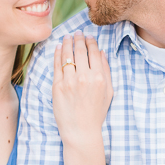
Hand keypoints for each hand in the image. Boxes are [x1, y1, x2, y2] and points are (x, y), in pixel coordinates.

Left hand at [52, 31, 112, 147]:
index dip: (90, 42)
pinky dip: (57, 54)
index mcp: (98, 78)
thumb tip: (102, 53)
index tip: (88, 36)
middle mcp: (84, 77)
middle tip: (77, 33)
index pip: (93, 52)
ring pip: (67, 55)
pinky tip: (58, 48)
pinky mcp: (57, 86)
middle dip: (78, 38)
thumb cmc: (96, 113)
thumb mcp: (108, 92)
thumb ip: (106, 71)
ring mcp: (69, 82)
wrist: (81, 131)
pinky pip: (56, 65)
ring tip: (67, 37)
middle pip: (80, 51)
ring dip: (67, 43)